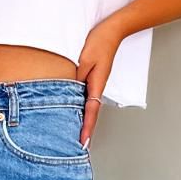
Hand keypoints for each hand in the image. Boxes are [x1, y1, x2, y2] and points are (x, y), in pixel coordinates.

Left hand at [75, 23, 119, 147]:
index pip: (91, 112)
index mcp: (96, 85)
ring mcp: (95, 84)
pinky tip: (73, 114)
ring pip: (87, 108)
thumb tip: (69, 92)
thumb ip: (76, 77)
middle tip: (76, 149)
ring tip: (74, 137)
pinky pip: (84, 99)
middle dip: (84, 132)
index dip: (86, 129)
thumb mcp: (84, 59)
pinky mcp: (91, 79)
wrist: (111, 31)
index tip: (83, 143)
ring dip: (82, 122)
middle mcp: (97, 88)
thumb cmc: (99, 43)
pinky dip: (80, 110)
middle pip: (89, 115)